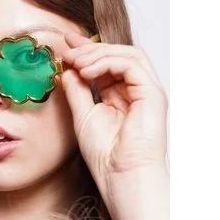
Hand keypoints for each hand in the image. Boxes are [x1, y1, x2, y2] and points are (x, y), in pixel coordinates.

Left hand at [60, 30, 167, 187]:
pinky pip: (132, 65)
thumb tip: (68, 69)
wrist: (121, 174)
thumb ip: (77, 92)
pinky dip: (108, 62)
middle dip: (91, 48)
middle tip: (67, 50)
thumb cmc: (105, 154)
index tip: (66, 45)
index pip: (108, 64)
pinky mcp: (153, 93)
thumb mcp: (83, 115)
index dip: (88, 51)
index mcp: (122, 95)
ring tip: (75, 61)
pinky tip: (86, 71)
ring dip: (99, 53)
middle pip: (119, 55)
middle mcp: (137, 90)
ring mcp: (147, 90)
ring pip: (129, 55)